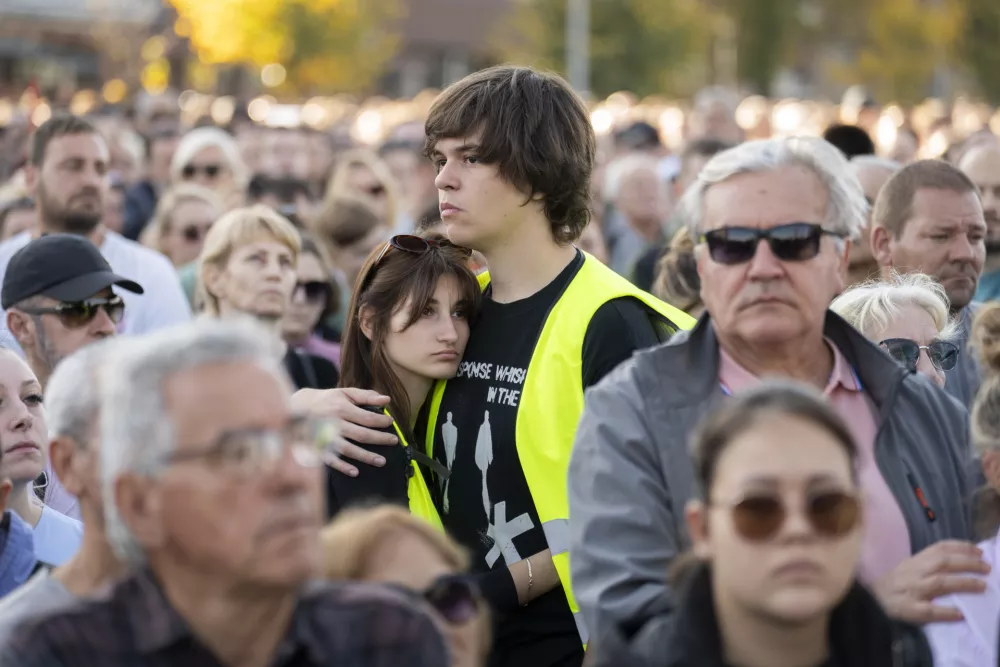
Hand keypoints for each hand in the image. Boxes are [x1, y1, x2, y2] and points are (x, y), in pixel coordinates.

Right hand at [290, 388, 396, 475]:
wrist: (296, 408)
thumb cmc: (327, 400)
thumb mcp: (344, 393)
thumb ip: (366, 395)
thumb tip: (386, 400)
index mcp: (341, 408)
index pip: (367, 417)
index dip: (381, 421)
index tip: (391, 423)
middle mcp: (334, 423)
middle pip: (361, 434)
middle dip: (379, 439)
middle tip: (394, 441)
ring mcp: (325, 437)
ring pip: (348, 449)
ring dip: (366, 457)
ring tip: (382, 461)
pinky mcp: (318, 448)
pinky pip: (331, 460)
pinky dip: (342, 467)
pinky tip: (355, 472)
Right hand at [873, 540, 989, 623]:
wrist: (870, 600)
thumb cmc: (894, 584)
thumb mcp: (909, 567)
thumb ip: (929, 563)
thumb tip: (961, 560)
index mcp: (915, 561)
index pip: (939, 549)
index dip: (961, 547)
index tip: (979, 551)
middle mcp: (914, 572)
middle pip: (943, 563)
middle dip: (967, 564)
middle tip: (987, 568)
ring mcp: (912, 590)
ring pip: (939, 583)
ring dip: (962, 583)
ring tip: (981, 586)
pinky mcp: (909, 609)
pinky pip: (928, 610)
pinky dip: (945, 611)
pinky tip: (959, 613)